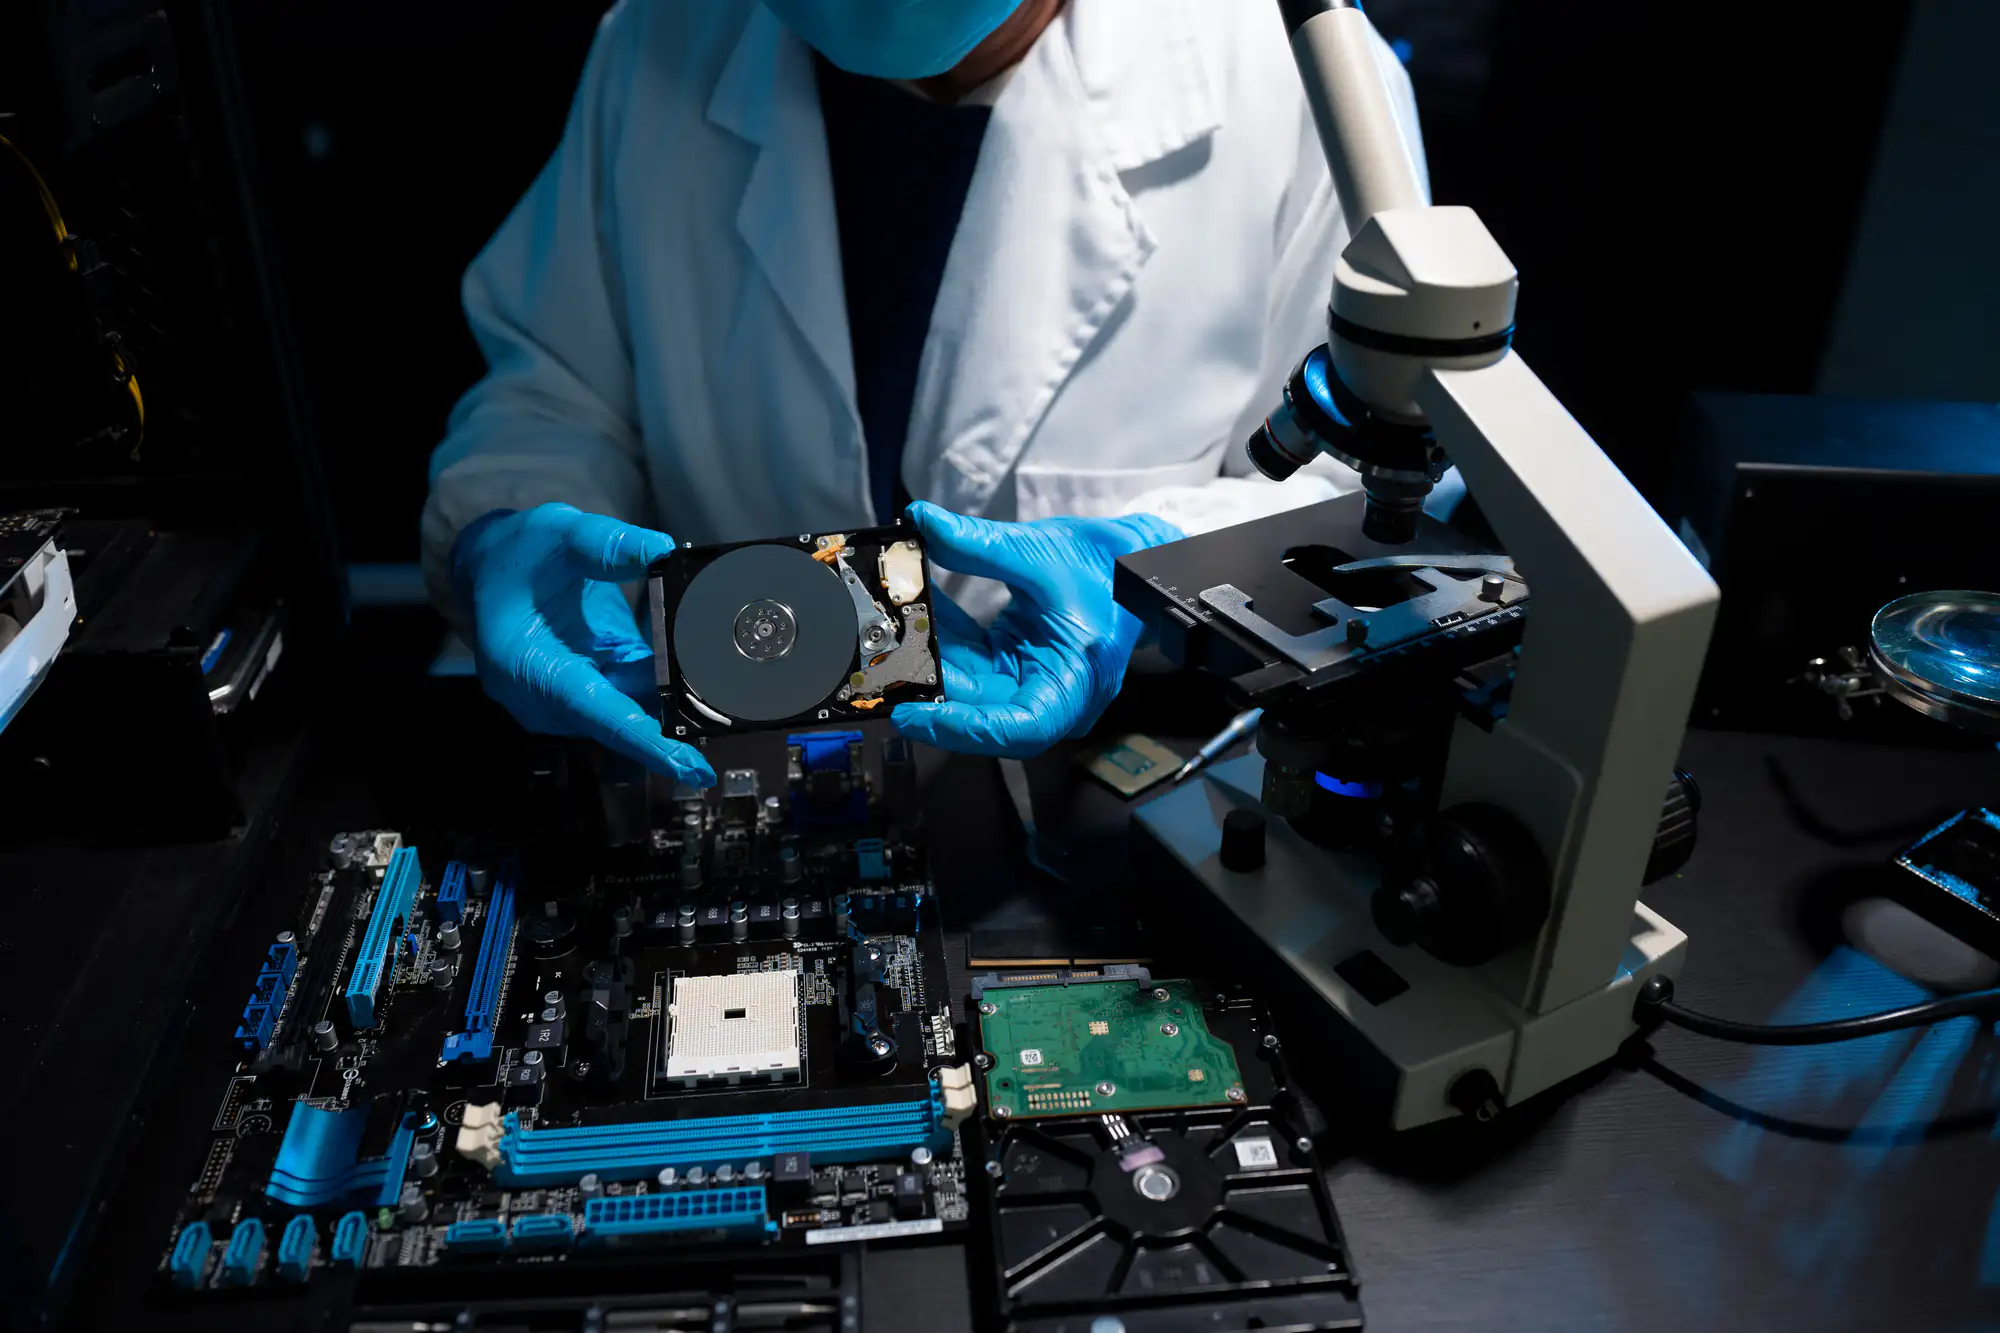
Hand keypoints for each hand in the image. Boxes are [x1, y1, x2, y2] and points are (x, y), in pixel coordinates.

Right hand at [451, 503, 714, 784]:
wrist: (493, 568)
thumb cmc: (520, 553)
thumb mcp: (561, 532)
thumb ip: (609, 545)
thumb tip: (664, 551)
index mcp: (528, 665)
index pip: (596, 714)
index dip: (646, 742)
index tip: (690, 767)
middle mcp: (543, 698)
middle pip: (621, 718)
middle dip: (675, 716)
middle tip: (731, 705)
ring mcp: (564, 702)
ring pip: (631, 709)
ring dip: (671, 694)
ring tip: (718, 678)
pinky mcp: (585, 694)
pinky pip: (631, 696)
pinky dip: (660, 681)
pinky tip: (691, 663)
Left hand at [890, 501, 1182, 758]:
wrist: (1136, 563)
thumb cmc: (1109, 567)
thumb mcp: (1042, 552)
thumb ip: (977, 544)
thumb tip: (924, 523)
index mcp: (1075, 681)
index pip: (1018, 727)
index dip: (962, 728)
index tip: (914, 712)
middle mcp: (1054, 693)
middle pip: (981, 707)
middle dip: (928, 681)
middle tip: (880, 658)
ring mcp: (1033, 682)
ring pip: (968, 685)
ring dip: (928, 657)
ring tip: (889, 629)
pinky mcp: (1016, 666)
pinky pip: (970, 662)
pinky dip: (942, 640)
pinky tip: (915, 613)